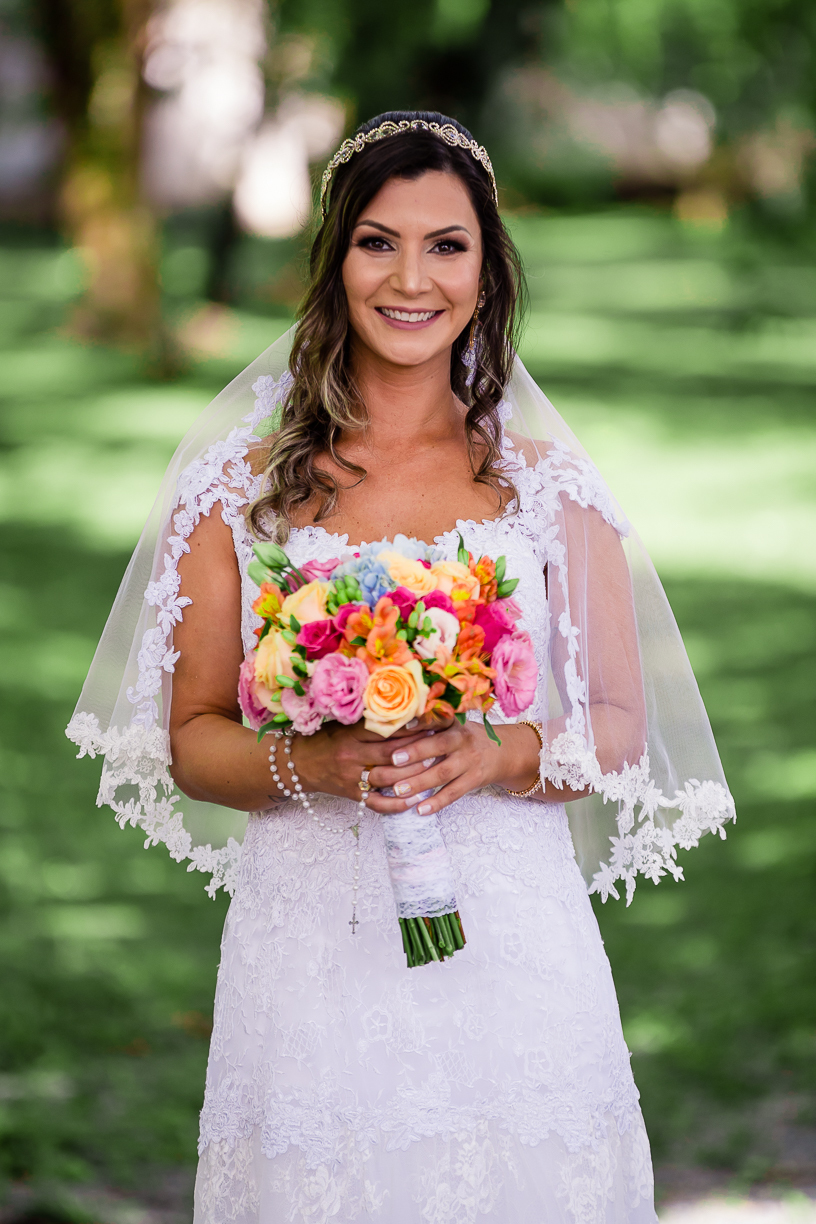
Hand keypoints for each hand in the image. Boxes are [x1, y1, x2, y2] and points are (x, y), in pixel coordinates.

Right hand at [289, 711, 449, 803]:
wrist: (297, 763)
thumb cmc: (325, 739)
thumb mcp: (344, 724)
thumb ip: (369, 720)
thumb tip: (404, 710)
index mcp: (351, 734)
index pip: (386, 730)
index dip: (411, 727)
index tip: (431, 723)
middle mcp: (352, 755)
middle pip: (391, 754)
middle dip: (418, 750)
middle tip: (441, 745)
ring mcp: (352, 778)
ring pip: (388, 779)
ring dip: (413, 776)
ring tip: (435, 769)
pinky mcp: (352, 795)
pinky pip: (377, 803)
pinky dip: (397, 804)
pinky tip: (416, 800)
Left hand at [363, 719, 542, 816]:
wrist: (504, 752)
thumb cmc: (466, 737)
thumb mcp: (454, 724)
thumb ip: (430, 724)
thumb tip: (394, 725)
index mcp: (454, 723)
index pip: (435, 720)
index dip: (419, 721)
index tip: (399, 724)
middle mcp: (463, 739)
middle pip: (438, 745)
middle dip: (415, 752)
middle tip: (393, 760)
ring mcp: (470, 761)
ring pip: (443, 772)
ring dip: (420, 782)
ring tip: (398, 790)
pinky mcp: (475, 779)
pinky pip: (454, 793)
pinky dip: (437, 802)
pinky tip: (420, 809)